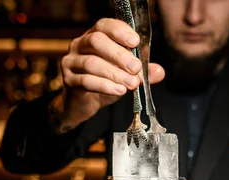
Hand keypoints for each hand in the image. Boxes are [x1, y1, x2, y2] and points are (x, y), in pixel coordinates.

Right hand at [53, 18, 165, 132]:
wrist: (82, 104)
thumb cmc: (104, 83)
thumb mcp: (125, 75)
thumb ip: (142, 72)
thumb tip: (160, 72)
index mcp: (94, 37)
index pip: (104, 26)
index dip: (119, 31)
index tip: (135, 41)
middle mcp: (80, 45)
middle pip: (97, 41)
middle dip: (119, 54)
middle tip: (136, 68)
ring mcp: (71, 62)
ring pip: (91, 63)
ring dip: (114, 73)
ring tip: (131, 84)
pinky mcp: (68, 80)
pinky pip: (86, 81)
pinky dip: (105, 86)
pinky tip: (119, 91)